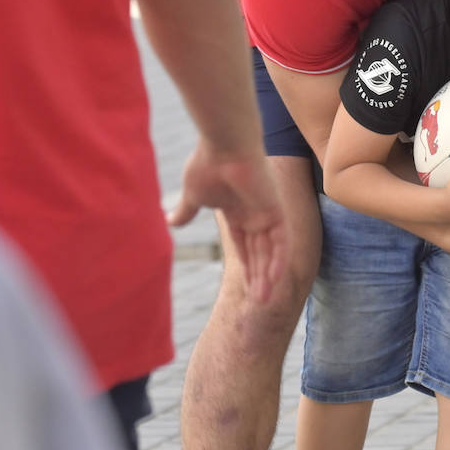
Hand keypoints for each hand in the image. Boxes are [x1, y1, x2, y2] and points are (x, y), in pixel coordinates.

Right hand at [168, 141, 287, 301]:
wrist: (223, 144)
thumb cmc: (207, 165)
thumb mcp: (193, 195)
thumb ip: (186, 210)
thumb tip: (168, 220)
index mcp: (239, 212)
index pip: (245, 246)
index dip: (247, 268)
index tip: (246, 290)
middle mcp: (256, 214)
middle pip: (260, 253)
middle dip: (259, 278)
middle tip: (257, 304)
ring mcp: (267, 213)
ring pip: (271, 252)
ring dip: (267, 277)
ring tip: (262, 301)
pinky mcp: (276, 211)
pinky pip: (280, 243)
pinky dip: (277, 262)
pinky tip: (273, 281)